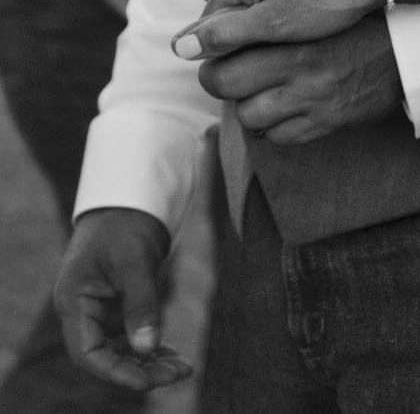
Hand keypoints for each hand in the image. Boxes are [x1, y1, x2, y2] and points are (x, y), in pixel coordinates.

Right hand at [54, 207, 189, 391]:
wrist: (128, 199)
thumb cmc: (124, 222)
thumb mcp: (134, 259)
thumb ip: (141, 303)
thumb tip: (147, 348)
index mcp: (74, 301)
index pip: (87, 352)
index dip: (115, 371)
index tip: (147, 381)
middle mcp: (84, 312)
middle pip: (107, 356)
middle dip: (141, 369)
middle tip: (179, 373)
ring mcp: (100, 311)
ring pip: (122, 350)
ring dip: (150, 361)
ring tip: (184, 368)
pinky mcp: (118, 307)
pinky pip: (132, 337)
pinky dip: (153, 347)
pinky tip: (175, 356)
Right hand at [171, 0, 382, 59]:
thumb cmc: (327, 0)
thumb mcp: (272, 26)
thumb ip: (224, 36)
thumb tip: (178, 48)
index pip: (210, 21)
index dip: (218, 50)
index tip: (229, 74)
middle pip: (228, 4)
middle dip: (235, 31)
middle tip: (246, 61)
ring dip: (252, 16)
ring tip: (263, 41)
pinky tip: (280, 11)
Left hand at [196, 11, 404, 142]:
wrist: (404, 47)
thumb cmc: (349, 20)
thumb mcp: (303, 6)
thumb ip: (252, 3)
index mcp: (292, 38)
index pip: (225, 53)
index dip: (211, 54)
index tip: (215, 51)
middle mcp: (299, 71)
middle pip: (226, 85)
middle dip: (218, 81)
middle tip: (226, 75)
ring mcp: (312, 101)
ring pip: (248, 116)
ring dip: (247, 106)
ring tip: (257, 91)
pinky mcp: (325, 123)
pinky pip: (278, 136)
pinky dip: (273, 125)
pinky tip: (280, 108)